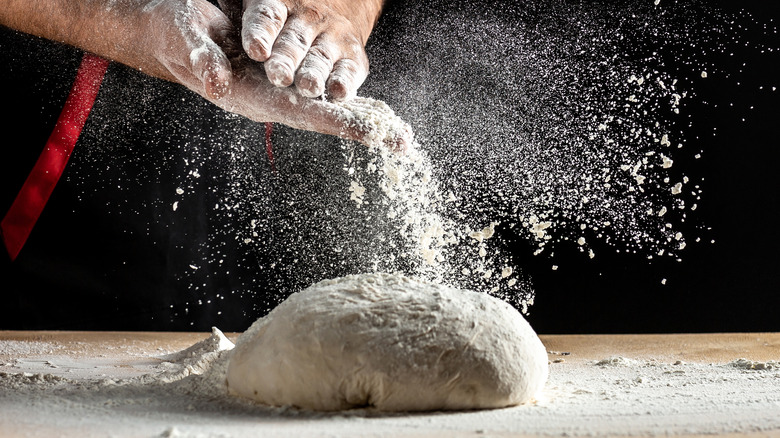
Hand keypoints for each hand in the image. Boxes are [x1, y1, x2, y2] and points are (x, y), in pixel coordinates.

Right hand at [143, 0, 407, 149]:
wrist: (170, 31)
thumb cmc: (174, 32)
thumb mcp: (186, 36)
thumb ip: (201, 58)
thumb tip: (219, 82)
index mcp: (249, 94)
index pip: (301, 111)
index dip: (336, 121)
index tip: (369, 133)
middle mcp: (270, 97)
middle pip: (323, 117)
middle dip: (362, 129)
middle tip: (402, 142)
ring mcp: (278, 88)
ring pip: (326, 106)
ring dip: (363, 119)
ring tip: (398, 134)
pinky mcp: (281, 76)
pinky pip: (320, 90)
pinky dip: (348, 99)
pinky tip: (373, 108)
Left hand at [218, 0, 382, 100]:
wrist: (335, 7)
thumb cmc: (281, 15)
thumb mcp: (255, 2)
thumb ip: (238, 7)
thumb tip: (217, 15)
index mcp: (277, 3)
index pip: (266, 18)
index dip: (260, 33)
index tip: (255, 51)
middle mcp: (307, 19)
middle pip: (293, 42)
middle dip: (286, 60)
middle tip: (278, 76)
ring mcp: (332, 38)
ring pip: (320, 58)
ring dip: (314, 74)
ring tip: (307, 87)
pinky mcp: (353, 58)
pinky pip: (349, 71)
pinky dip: (345, 82)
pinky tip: (337, 93)